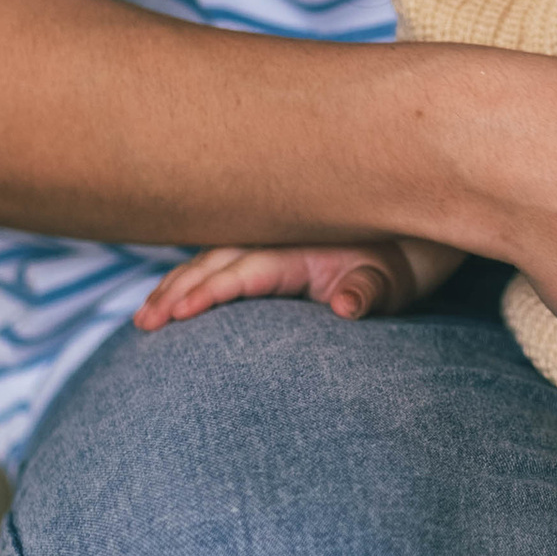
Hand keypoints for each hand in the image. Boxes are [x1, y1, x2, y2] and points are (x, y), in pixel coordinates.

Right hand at [135, 235, 463, 328]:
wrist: (412, 231)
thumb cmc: (400, 262)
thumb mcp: (392, 281)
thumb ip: (366, 291)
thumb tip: (345, 307)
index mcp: (295, 251)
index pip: (242, 273)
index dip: (208, 292)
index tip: (177, 314)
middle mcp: (274, 243)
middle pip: (213, 265)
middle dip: (175, 293)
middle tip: (145, 324)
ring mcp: (268, 244)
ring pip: (209, 262)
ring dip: (174, 286)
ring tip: (144, 318)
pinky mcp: (268, 251)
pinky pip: (219, 262)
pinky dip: (190, 278)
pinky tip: (169, 297)